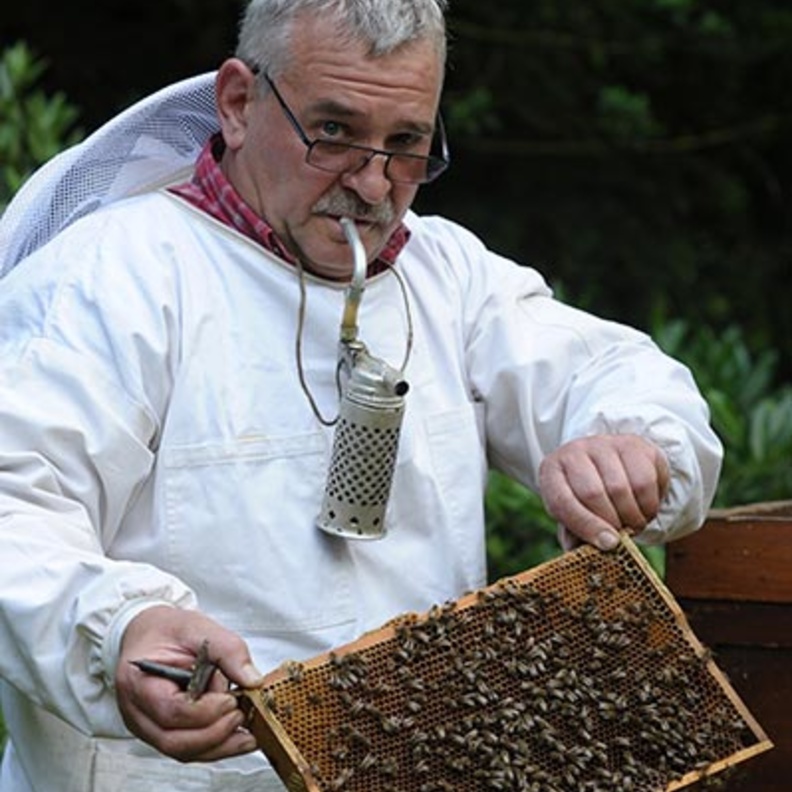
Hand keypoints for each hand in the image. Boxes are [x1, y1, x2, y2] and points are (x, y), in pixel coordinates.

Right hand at [115, 606, 263, 761]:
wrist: (148, 634)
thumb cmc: (165, 631)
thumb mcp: (198, 627)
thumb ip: (228, 650)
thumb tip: (252, 680)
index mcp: (139, 681)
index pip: (171, 710)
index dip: (206, 711)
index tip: (230, 698)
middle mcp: (137, 711)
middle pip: (175, 741)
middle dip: (215, 733)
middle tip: (241, 714)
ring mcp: (148, 726)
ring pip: (182, 751)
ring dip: (219, 745)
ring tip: (247, 732)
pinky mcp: (162, 732)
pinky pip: (188, 748)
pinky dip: (215, 746)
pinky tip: (238, 737)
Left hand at [538, 434, 669, 550]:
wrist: (606, 462)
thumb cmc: (584, 497)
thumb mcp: (572, 514)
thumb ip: (574, 535)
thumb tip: (585, 556)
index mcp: (551, 471)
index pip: (563, 501)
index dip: (586, 526)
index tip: (608, 545)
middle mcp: (574, 451)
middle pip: (593, 493)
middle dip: (612, 523)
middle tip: (623, 537)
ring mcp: (604, 444)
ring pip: (623, 488)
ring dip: (633, 516)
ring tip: (633, 524)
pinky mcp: (633, 444)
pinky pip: (646, 481)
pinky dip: (649, 505)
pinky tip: (644, 509)